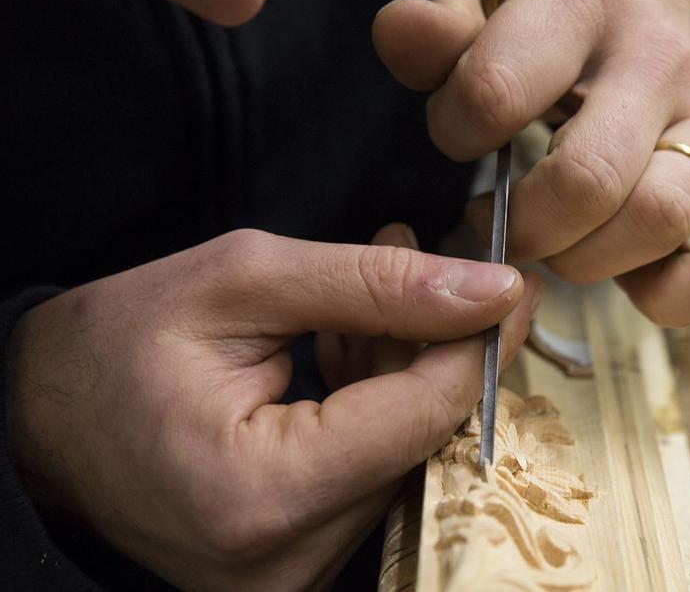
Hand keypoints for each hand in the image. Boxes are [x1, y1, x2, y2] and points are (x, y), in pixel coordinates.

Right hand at [5, 227, 540, 589]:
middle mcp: (286, 560)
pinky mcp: (295, 571)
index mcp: (264, 492)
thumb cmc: (115, 347)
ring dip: (397, 377)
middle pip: (418, 439)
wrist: (36, 421)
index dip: (477, 340)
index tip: (509, 281)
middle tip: (401, 263)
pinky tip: (344, 357)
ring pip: (402, 458)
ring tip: (351, 309)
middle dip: (428, 345)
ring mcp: (291, 578)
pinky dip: (372, 415)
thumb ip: (375, 285)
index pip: (422, 413)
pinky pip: (370, 481)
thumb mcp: (243, 282)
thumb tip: (491, 290)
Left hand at [372, 0, 689, 326]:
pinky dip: (666, 295)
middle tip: (496, 220)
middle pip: (589, 178)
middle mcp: (662, 56)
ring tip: (554, 243)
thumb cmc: (543, 29)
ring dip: (586, 261)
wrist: (644, 23)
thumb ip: (440, 30)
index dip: (456, 133)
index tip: (459, 136)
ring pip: (659, 220)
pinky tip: (620, 269)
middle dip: (522, 227)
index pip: (499, 90)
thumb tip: (399, 33)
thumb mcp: (485, 5)